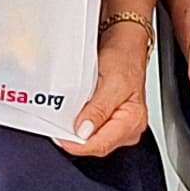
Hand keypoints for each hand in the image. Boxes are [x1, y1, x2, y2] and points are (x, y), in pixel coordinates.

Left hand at [62, 21, 152, 156]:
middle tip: (56, 128)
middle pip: (97, 145)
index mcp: (133, 120)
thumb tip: (85, 131)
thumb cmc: (123, 58)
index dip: (78, 144)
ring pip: (94, 140)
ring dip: (76, 133)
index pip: (102, 144)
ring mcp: (120, 127)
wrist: (125, 45)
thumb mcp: (111, 81)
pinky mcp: (111, 121)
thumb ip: (99, 109)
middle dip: (76, 139)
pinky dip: (80, 125)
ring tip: (63, 121)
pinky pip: (93, 131)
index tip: (60, 137)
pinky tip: (71, 118)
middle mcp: (129, 127)